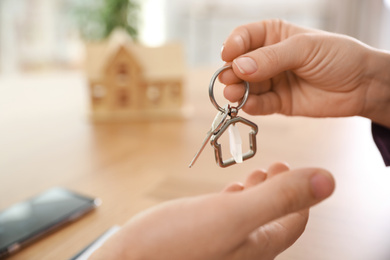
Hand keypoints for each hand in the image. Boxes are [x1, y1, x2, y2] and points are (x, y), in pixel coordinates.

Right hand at [90, 163, 334, 259]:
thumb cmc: (173, 244)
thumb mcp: (233, 214)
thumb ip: (280, 198)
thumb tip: (327, 181)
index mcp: (257, 245)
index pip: (295, 221)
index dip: (301, 194)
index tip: (293, 167)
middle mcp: (242, 249)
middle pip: (273, 219)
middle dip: (278, 190)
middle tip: (274, 166)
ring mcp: (220, 245)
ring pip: (250, 217)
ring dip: (256, 193)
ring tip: (252, 176)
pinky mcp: (199, 239)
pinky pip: (226, 219)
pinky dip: (233, 201)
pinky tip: (225, 193)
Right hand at [220, 20, 389, 127]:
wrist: (361, 85)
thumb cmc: (338, 56)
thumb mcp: (304, 48)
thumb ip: (271, 58)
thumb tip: (239, 66)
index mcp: (273, 35)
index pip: (244, 37)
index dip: (233, 46)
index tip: (228, 56)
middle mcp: (268, 58)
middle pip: (239, 64)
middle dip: (232, 72)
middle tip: (229, 79)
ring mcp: (272, 81)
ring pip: (246, 86)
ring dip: (237, 90)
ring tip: (234, 94)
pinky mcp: (278, 102)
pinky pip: (259, 104)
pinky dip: (251, 105)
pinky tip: (248, 104)